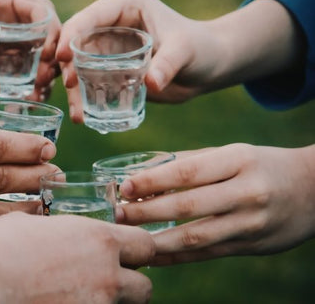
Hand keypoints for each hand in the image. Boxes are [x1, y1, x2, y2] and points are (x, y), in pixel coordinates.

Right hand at [0, 212, 154, 302]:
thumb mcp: (31, 224)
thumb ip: (52, 229)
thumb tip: (46, 228)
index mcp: (99, 240)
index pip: (145, 245)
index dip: (137, 251)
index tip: (124, 256)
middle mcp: (107, 275)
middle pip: (145, 288)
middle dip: (131, 287)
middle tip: (106, 284)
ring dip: (110, 303)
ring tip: (83, 298)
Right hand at [56, 0, 301, 122]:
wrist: (208, 67)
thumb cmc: (201, 48)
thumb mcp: (185, 51)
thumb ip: (168, 63)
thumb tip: (151, 82)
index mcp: (124, 5)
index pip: (89, 16)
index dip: (71, 34)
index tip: (62, 57)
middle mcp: (110, 23)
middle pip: (77, 42)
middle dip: (69, 65)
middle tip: (71, 88)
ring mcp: (108, 47)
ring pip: (78, 65)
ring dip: (74, 89)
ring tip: (78, 115)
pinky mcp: (110, 68)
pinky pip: (90, 82)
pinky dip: (85, 99)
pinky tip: (84, 117)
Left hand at [117, 143, 314, 263]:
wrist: (314, 191)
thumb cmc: (260, 166)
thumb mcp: (232, 154)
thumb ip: (190, 162)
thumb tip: (143, 172)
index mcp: (238, 160)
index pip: (188, 170)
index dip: (153, 180)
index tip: (125, 186)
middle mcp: (246, 192)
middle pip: (188, 205)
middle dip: (147, 211)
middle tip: (118, 212)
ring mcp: (250, 223)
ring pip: (196, 236)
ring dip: (157, 240)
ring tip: (130, 238)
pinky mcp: (250, 246)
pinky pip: (206, 255)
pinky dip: (176, 258)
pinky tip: (153, 257)